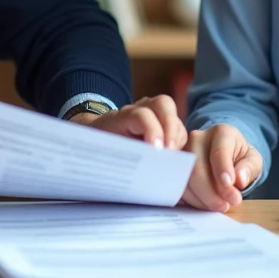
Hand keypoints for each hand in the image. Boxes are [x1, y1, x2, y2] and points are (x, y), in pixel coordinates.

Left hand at [69, 95, 186, 149]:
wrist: (99, 137)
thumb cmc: (101, 146)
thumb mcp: (103, 151)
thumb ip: (116, 156)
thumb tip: (134, 173)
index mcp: (121, 116)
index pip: (141, 114)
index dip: (152, 129)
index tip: (157, 150)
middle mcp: (140, 109)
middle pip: (163, 104)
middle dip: (171, 128)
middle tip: (171, 152)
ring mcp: (154, 114)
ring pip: (174, 117)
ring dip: (177, 138)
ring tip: (172, 160)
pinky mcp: (163, 125)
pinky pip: (178, 129)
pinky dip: (179, 144)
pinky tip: (174, 160)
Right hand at [180, 124, 262, 212]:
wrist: (226, 155)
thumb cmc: (240, 158)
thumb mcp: (253, 161)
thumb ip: (248, 168)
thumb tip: (239, 179)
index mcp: (222, 132)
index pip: (219, 152)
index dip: (223, 171)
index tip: (230, 188)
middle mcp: (198, 137)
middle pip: (197, 168)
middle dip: (211, 192)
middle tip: (225, 206)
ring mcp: (183, 151)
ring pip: (185, 179)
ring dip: (202, 199)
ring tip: (218, 205)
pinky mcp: (174, 166)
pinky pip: (179, 186)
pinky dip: (192, 200)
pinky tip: (205, 204)